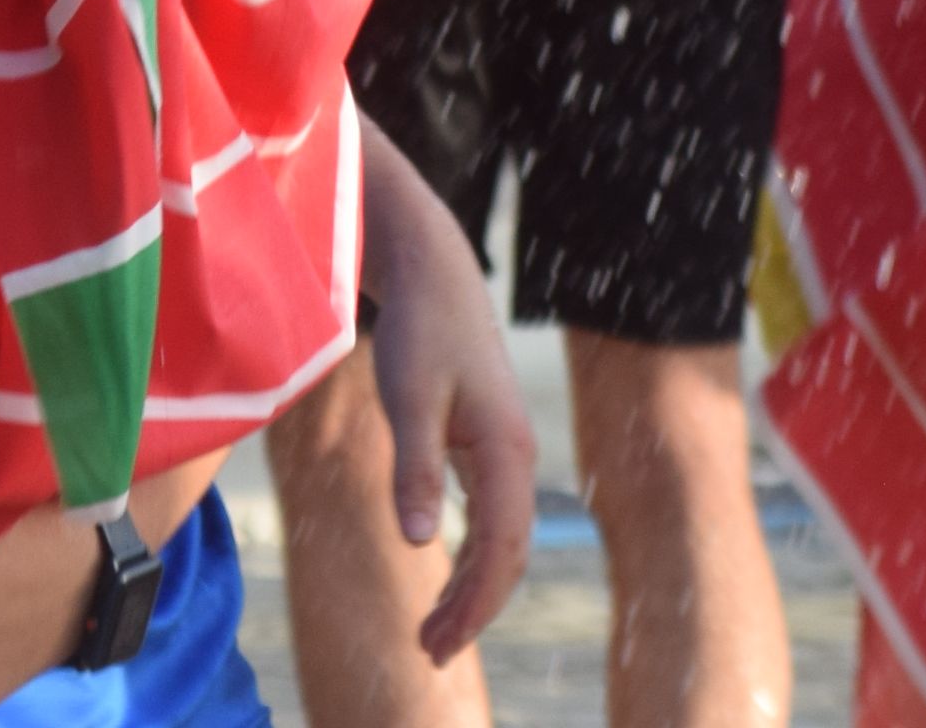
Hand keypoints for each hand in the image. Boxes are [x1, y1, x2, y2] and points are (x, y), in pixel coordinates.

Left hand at [359, 168, 537, 660]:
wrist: (434, 272)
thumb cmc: (419, 330)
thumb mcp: (409, 397)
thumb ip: (415, 468)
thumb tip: (418, 543)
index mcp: (506, 450)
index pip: (502, 549)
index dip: (475, 603)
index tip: (439, 643)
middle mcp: (516, 456)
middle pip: (507, 554)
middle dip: (473, 608)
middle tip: (429, 653)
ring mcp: (505, 451)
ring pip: (499, 539)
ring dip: (471, 588)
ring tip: (431, 631)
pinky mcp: (486, 443)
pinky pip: (488, 517)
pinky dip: (469, 555)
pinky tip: (444, 576)